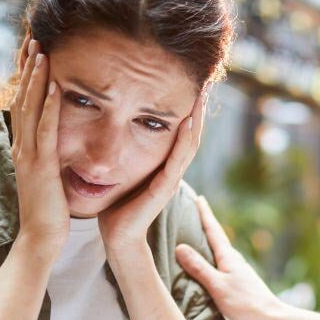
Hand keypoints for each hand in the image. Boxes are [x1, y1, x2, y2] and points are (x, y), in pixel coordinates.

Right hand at [9, 37, 67, 257]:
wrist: (40, 240)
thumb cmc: (47, 213)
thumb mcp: (45, 178)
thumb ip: (46, 158)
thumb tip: (51, 144)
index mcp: (24, 149)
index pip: (24, 104)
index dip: (26, 76)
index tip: (32, 52)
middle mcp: (22, 147)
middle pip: (22, 98)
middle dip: (28, 67)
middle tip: (33, 37)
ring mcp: (30, 155)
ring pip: (31, 108)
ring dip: (36, 78)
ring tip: (41, 50)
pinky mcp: (42, 165)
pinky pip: (46, 130)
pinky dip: (49, 106)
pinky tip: (54, 86)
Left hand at [99, 90, 206, 259]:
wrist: (118, 238)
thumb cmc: (117, 207)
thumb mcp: (123, 172)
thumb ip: (125, 154)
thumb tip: (113, 128)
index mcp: (164, 166)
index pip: (181, 132)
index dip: (188, 109)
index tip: (192, 83)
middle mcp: (172, 170)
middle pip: (192, 133)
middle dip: (199, 108)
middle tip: (206, 81)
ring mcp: (171, 179)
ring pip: (190, 143)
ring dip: (197, 118)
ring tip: (202, 95)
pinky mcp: (164, 188)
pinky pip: (177, 160)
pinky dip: (184, 140)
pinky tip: (188, 121)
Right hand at [174, 194, 284, 319]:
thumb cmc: (245, 303)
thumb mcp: (218, 285)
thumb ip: (199, 267)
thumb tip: (180, 247)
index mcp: (229, 257)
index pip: (214, 230)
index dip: (205, 214)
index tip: (198, 197)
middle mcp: (232, 262)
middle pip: (215, 240)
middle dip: (203, 227)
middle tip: (191, 214)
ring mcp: (235, 275)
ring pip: (215, 256)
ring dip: (204, 247)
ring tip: (191, 241)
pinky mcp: (235, 289)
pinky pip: (216, 271)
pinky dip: (206, 265)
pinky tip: (201, 272)